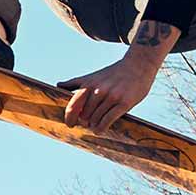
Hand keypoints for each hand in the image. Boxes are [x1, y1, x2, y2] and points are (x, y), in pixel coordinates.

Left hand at [63, 21, 177, 131]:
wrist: (138, 65)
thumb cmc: (113, 73)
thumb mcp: (93, 75)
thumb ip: (77, 83)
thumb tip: (58, 85)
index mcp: (89, 84)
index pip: (73, 106)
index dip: (69, 118)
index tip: (70, 125)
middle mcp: (98, 90)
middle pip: (84, 115)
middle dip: (84, 122)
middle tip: (87, 124)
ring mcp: (111, 96)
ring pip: (95, 119)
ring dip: (94, 126)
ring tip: (95, 127)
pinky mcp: (124, 103)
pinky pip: (108, 120)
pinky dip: (102, 128)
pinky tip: (100, 130)